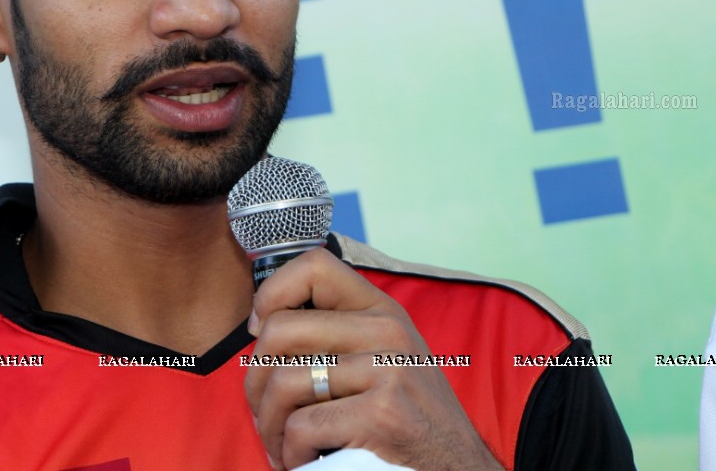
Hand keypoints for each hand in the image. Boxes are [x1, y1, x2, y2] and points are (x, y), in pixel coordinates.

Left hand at [243, 249, 504, 470]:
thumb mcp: (386, 356)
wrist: (459, 468)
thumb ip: (339, 332)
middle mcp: (387, 332)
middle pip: (280, 330)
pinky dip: (290, 452)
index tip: (260, 331)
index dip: (272, 293)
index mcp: (383, 310)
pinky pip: (302, 427)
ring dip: (269, 425)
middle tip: (263, 409)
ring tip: (279, 442)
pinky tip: (302, 459)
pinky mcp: (382, 415)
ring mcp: (387, 371)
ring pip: (283, 383)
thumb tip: (262, 323)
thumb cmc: (409, 416)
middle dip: (256, 379)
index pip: (314, 266)